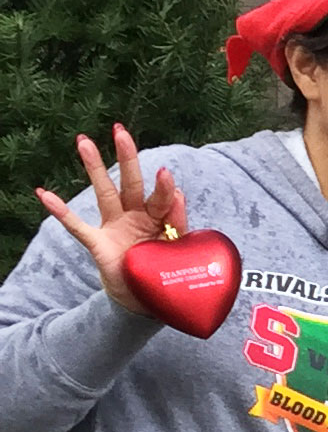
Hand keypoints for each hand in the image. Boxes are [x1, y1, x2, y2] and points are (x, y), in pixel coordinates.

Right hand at [36, 125, 189, 312]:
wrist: (143, 300)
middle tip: (120, 131)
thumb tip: (178, 193)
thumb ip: (179, 223)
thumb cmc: (163, 271)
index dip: (163, 187)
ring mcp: (114, 227)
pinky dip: (60, 211)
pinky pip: (76, 225)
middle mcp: (134, 216)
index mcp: (157, 218)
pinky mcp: (98, 242)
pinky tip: (44, 194)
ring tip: (84, 142)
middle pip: (130, 183)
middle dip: (126, 157)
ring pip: (103, 192)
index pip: (161, 198)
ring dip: (94, 168)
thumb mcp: (178, 249)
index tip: (164, 173)